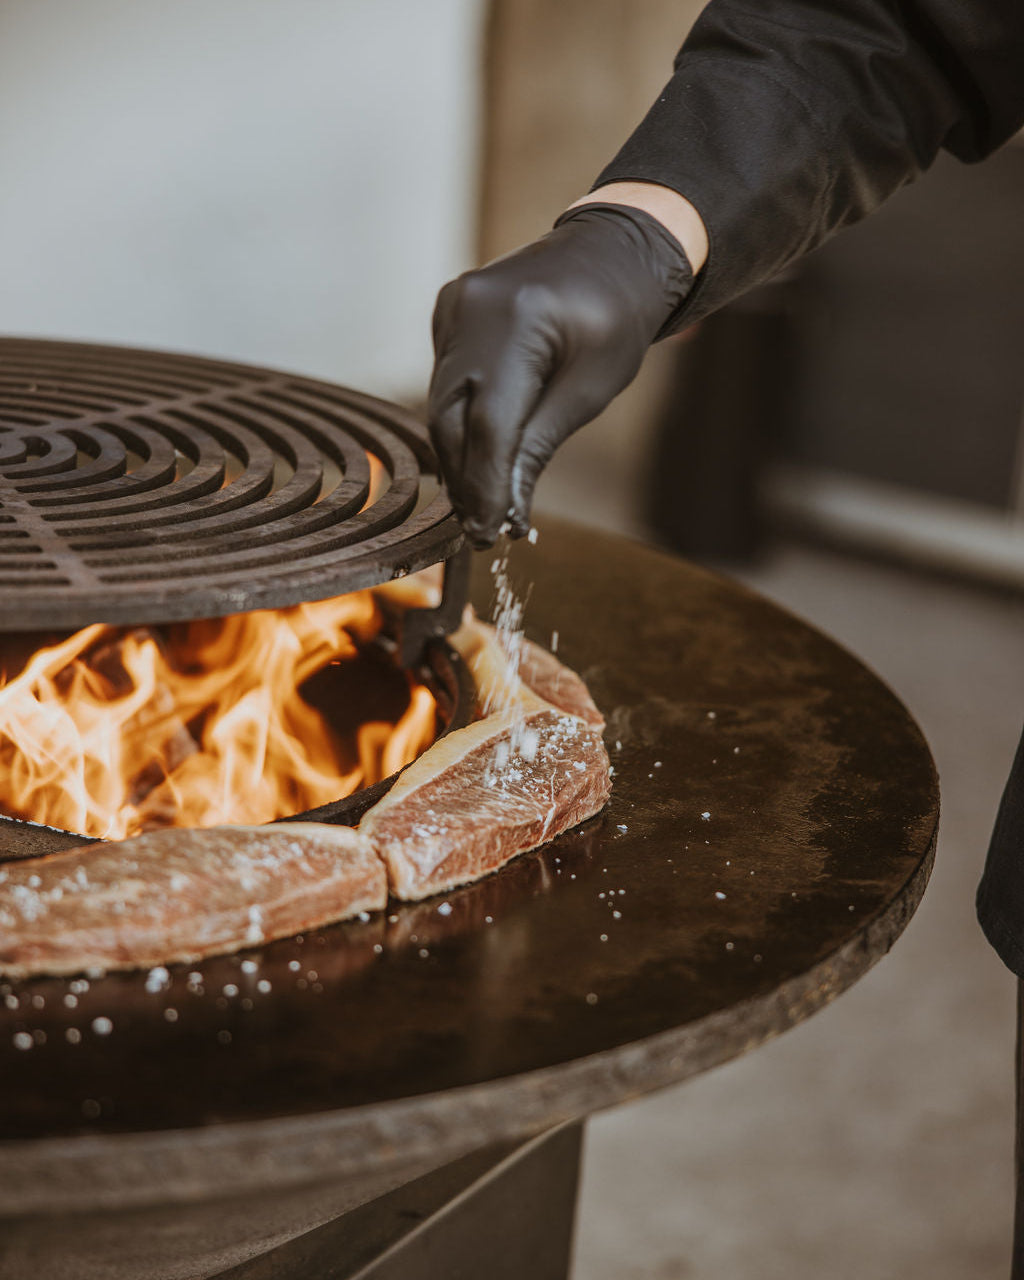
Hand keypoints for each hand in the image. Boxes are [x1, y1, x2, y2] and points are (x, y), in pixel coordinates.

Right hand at [427, 200, 694, 546]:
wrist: (610, 253)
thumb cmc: (614, 320)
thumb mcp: (590, 389)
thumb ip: (539, 443)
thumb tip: (505, 507)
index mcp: (518, 321)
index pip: (489, 423)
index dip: (484, 485)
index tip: (488, 532)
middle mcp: (472, 309)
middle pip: (451, 416)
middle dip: (464, 479)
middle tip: (479, 530)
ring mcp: (454, 307)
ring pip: (440, 403)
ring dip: (457, 457)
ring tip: (477, 504)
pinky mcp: (448, 313)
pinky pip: (444, 380)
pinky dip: (458, 422)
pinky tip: (475, 456)